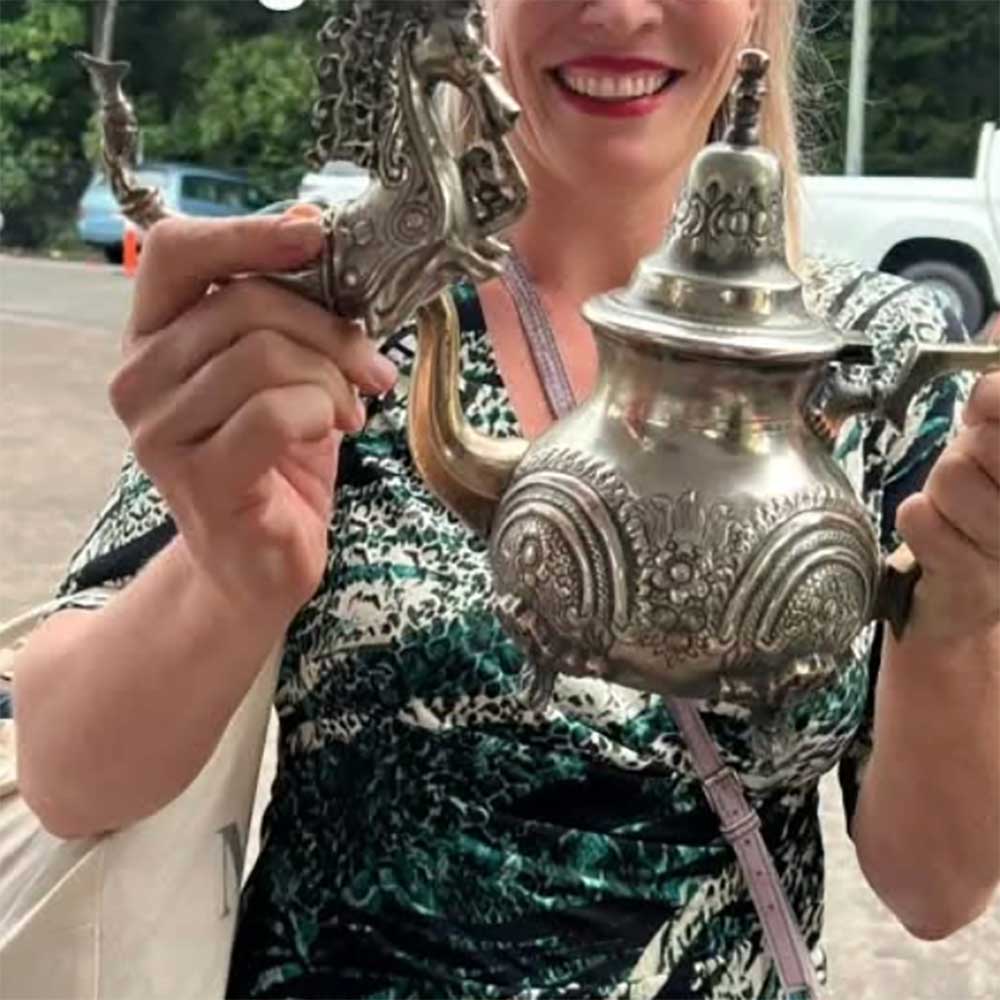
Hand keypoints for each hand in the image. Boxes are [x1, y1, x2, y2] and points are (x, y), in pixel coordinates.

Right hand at [108, 206, 396, 619]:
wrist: (260, 557)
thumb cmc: (276, 457)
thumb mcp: (286, 370)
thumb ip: (289, 306)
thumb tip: (310, 222)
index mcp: (154, 335)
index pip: (176, 251)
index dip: (248, 234)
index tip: (315, 240)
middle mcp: (139, 377)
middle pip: (244, 304)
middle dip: (330, 330)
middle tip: (371, 367)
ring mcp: (160, 431)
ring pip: (264, 358)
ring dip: (331, 379)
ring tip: (350, 409)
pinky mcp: (198, 478)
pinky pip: (274, 413)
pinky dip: (322, 413)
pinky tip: (335, 432)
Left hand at [896, 370, 999, 640]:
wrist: (960, 608)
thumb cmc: (976, 519)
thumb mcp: (990, 448)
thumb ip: (997, 400)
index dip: (994, 402)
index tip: (983, 401)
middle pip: (991, 442)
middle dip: (974, 445)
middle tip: (972, 465)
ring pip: (954, 477)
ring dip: (940, 488)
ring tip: (952, 508)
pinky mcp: (971, 587)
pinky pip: (922, 519)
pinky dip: (917, 518)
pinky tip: (932, 531)